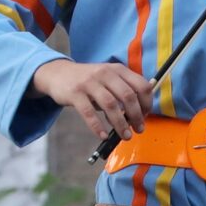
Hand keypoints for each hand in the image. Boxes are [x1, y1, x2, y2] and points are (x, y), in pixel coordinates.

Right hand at [31, 58, 154, 140]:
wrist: (58, 74)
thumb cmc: (89, 81)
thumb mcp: (108, 78)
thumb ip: (123, 91)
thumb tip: (139, 114)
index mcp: (117, 70)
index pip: (141, 85)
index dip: (147, 103)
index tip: (146, 116)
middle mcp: (105, 73)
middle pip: (128, 96)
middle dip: (136, 116)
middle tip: (139, 130)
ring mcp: (89, 83)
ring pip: (110, 105)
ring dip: (120, 123)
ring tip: (125, 136)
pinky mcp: (75, 93)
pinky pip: (89, 112)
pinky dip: (97, 126)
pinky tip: (103, 136)